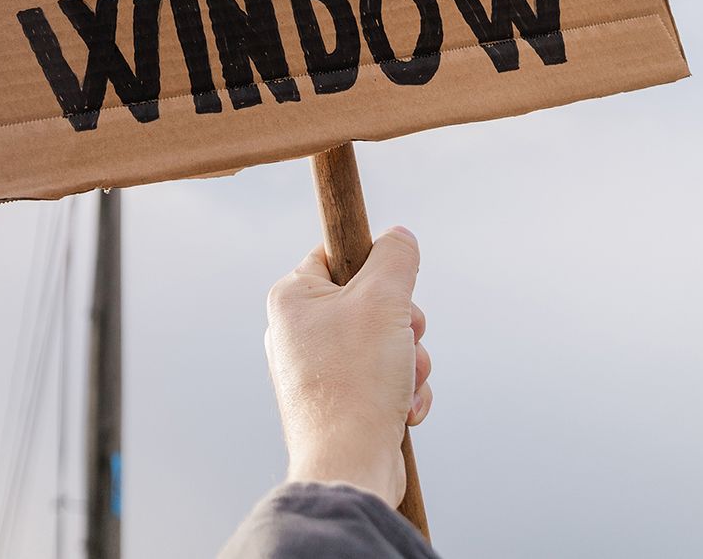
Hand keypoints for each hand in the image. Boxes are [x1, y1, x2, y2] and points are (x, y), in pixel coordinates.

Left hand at [264, 227, 430, 507]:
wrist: (349, 467)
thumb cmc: (357, 379)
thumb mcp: (384, 299)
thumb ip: (395, 257)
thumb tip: (398, 236)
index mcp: (293, 297)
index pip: (336, 254)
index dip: (373, 264)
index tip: (394, 283)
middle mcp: (297, 331)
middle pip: (369, 301)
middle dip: (404, 323)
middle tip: (408, 337)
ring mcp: (317, 370)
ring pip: (383, 343)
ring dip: (409, 361)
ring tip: (405, 383)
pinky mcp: (338, 403)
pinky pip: (381, 380)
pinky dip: (401, 392)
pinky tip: (404, 411)